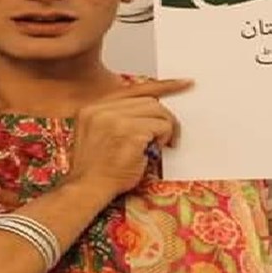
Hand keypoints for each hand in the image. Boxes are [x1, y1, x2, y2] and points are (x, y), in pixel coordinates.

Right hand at [62, 78, 192, 198]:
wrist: (87, 189)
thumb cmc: (97, 169)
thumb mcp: (99, 134)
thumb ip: (119, 118)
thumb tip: (152, 111)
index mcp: (94, 106)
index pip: (134, 89)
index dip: (162, 86)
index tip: (184, 83)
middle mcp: (102, 108)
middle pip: (149, 100)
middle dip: (164, 118)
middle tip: (169, 137)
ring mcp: (115, 119)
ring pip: (157, 111)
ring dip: (164, 129)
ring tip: (158, 146)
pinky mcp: (129, 133)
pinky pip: (161, 127)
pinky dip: (164, 139)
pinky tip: (154, 151)